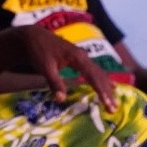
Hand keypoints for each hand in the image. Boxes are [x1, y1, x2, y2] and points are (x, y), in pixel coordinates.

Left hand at [3, 26, 117, 111]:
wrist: (33, 37)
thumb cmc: (38, 51)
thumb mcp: (45, 68)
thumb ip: (54, 83)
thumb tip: (61, 99)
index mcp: (78, 57)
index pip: (94, 77)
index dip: (102, 91)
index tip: (108, 103)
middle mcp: (84, 56)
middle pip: (99, 76)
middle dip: (107, 92)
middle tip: (114, 108)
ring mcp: (82, 57)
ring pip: (98, 73)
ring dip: (106, 88)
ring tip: (114, 102)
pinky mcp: (79, 59)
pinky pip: (94, 71)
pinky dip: (102, 80)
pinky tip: (110, 86)